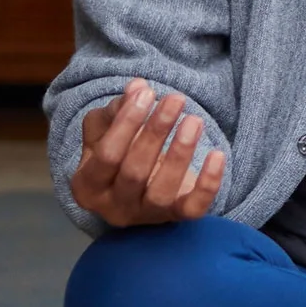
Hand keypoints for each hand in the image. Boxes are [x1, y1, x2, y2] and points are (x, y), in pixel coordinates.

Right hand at [70, 78, 226, 227]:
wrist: (139, 189)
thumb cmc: (120, 152)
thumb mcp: (107, 130)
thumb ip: (117, 109)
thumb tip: (138, 87)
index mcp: (88, 185)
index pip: (106, 155)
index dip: (126, 124)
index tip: (146, 94)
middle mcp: (113, 207)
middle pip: (134, 171)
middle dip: (156, 132)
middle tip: (176, 99)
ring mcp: (145, 216)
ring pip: (162, 191)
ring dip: (180, 153)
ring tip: (194, 120)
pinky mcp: (175, 219)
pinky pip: (193, 208)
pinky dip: (208, 183)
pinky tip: (217, 155)